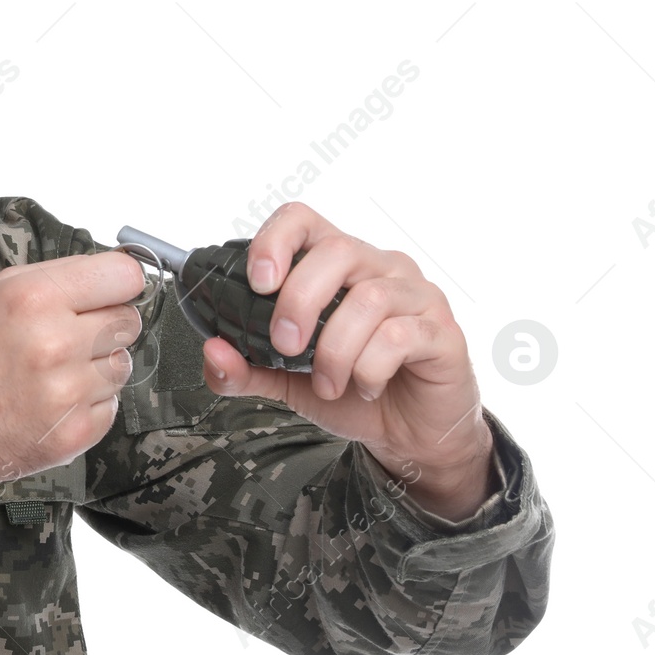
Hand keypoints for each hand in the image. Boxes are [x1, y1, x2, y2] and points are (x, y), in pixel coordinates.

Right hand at [0, 250, 144, 506]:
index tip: (109, 293)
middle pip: (129, 321)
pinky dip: (88, 405)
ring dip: (96, 368)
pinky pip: (110, 407)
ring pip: (122, 366)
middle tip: (69, 337)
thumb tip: (119, 276)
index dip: (118, 284)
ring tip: (53, 373)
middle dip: (104, 326)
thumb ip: (60, 278)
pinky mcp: (73, 434)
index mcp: (35, 297)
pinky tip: (51, 402)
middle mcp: (54, 342)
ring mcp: (66, 393)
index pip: (126, 276)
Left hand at [200, 201, 496, 519]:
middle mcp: (379, 267)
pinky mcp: (441, 330)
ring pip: (370, 298)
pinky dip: (370, 367)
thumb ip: (245, 367)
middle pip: (337, 250)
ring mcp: (415, 295)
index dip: (276, 240)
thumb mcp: (285, 382)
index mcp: (336, 266)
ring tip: (328, 383)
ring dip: (336, 349)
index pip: (304, 219)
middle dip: (300, 301)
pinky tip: (364, 386)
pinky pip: (401, 335)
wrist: (409, 435)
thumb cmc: (352, 391)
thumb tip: (213, 351)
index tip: (258, 282)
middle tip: (286, 346)